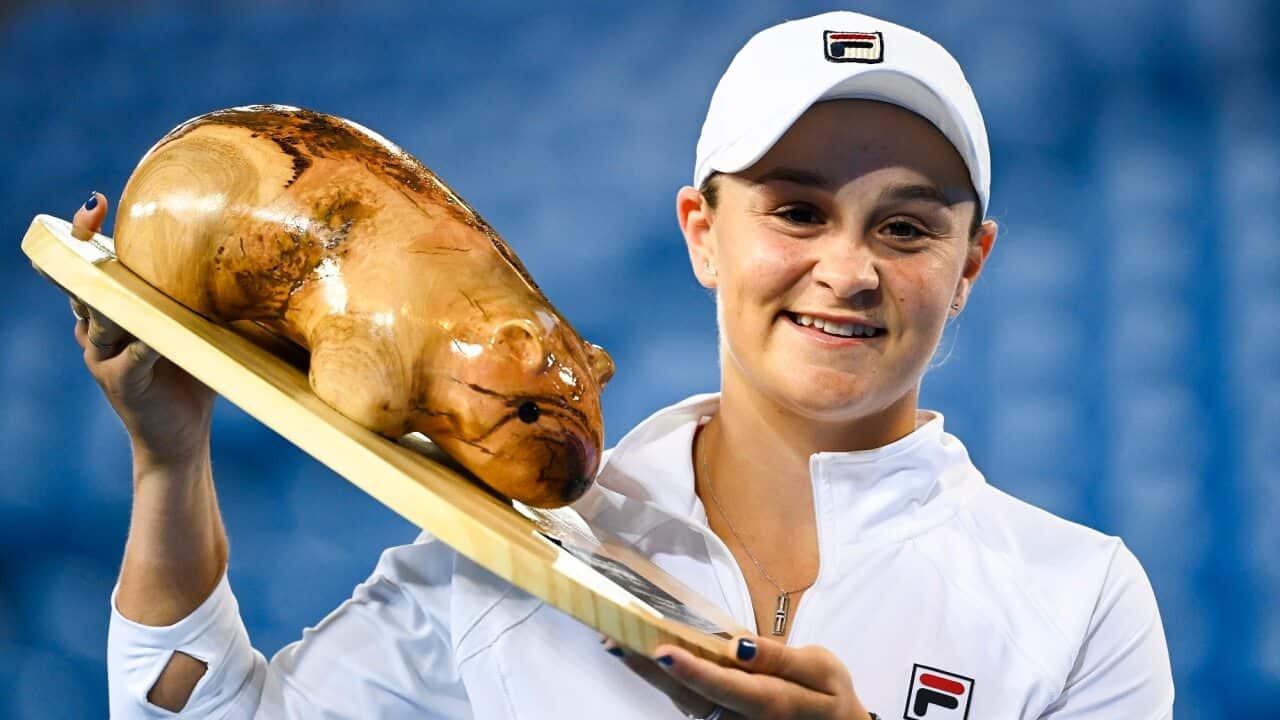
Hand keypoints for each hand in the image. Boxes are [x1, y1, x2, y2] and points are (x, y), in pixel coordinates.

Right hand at [59, 192, 216, 466]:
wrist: (182, 437)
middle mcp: (99, 330)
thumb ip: (198, 297)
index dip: (86, 233)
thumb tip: (241, 256)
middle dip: (82, 244)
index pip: (91, 265)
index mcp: (114, 311)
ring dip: (110, 288)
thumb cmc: (192, 376)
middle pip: (81, 280)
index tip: (97, 202)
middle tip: (91, 210)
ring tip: (121, 263)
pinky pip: (129, 356)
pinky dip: (141, 342)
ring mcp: (103, 356)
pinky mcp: (120, 382)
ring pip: (97, 313)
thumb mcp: (195, 328)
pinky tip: (155, 331)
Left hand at [600, 633, 871, 719]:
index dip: (693, 670)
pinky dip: (661, 678)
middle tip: (614, 638)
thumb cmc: (829, 696)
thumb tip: (741, 645)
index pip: (726, 686)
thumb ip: (781, 658)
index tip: (663, 652)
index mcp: (771, 704)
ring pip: (681, 700)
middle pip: (689, 695)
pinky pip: (686, 701)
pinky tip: (636, 654)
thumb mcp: (821, 669)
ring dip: (646, 673)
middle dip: (650, 668)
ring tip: (614, 641)